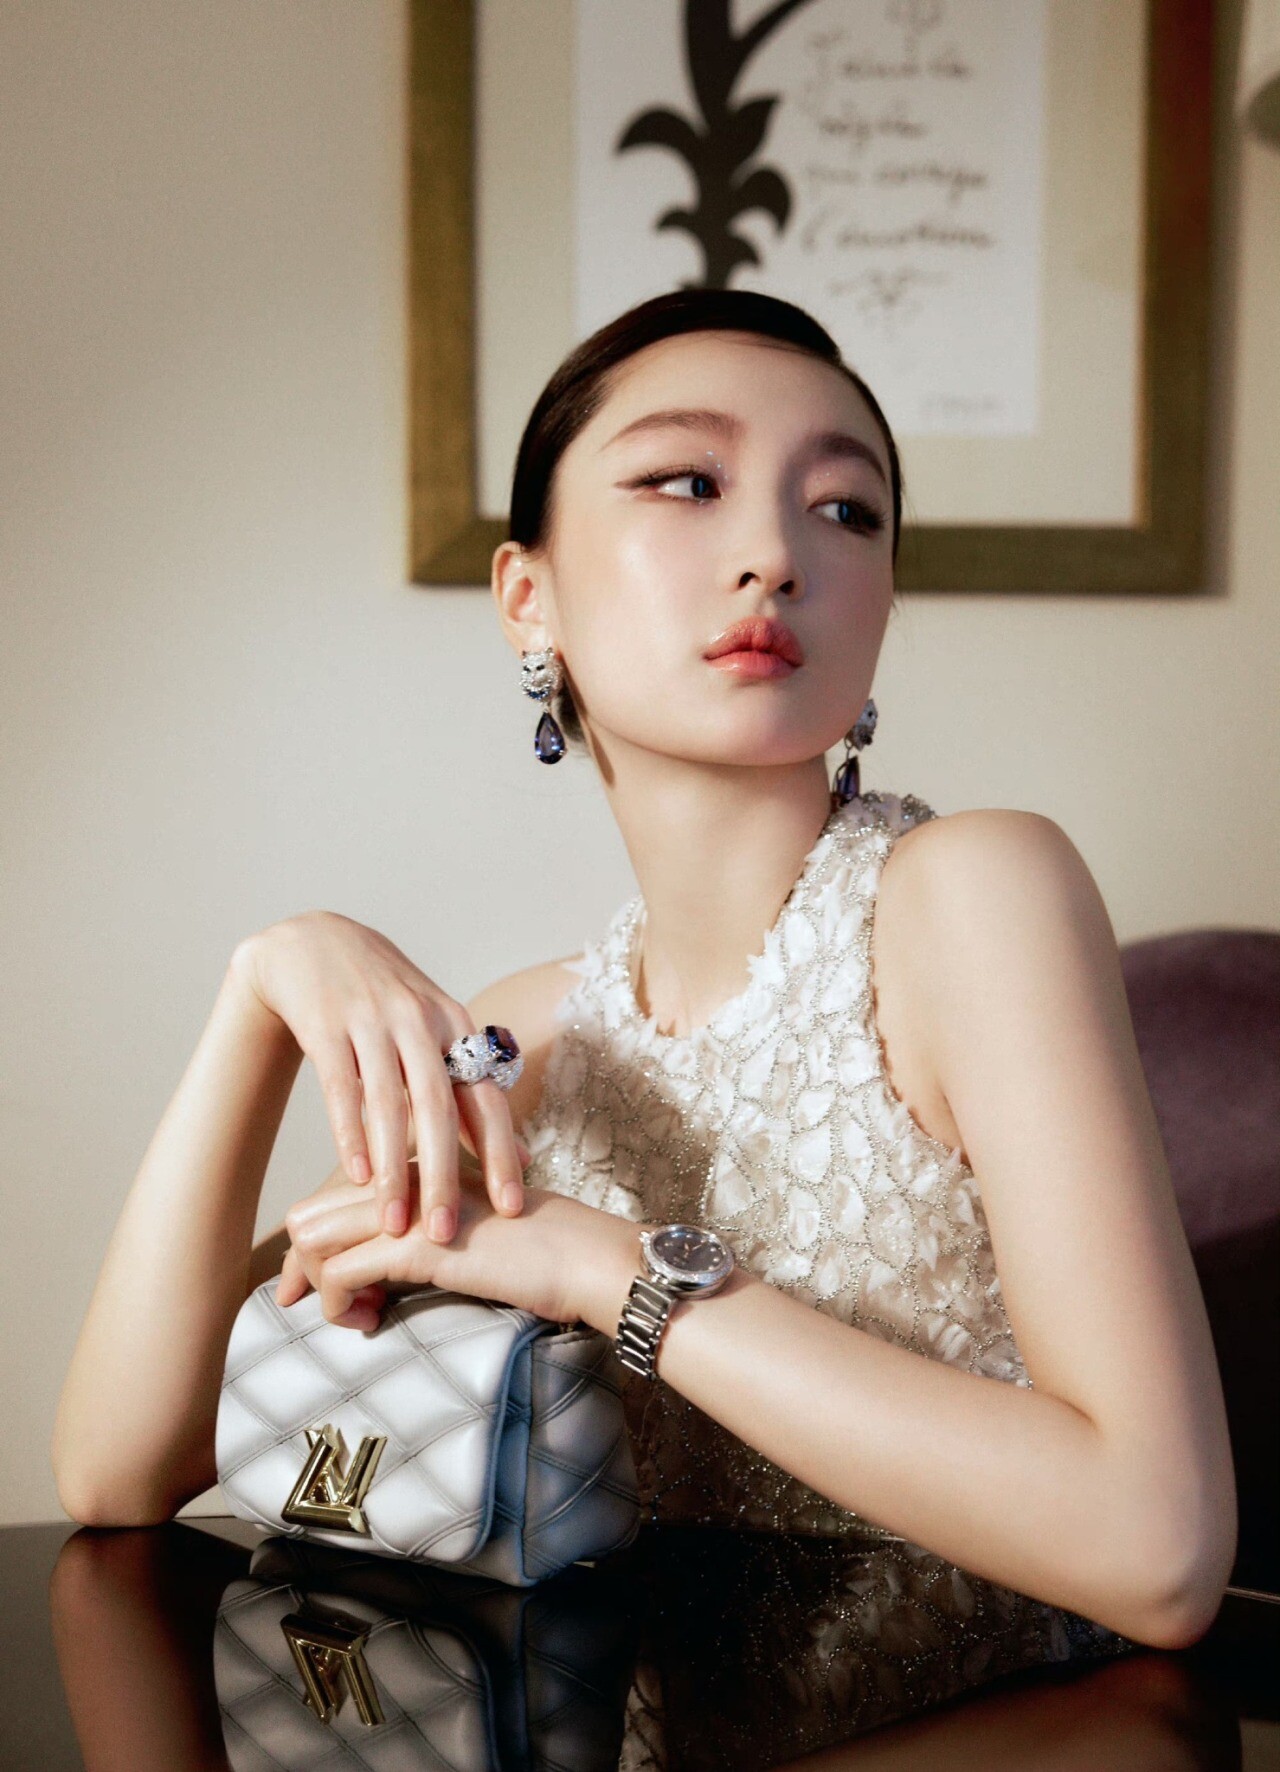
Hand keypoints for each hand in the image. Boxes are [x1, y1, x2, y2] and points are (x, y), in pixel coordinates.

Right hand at [229, 911, 529, 1242]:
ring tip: (394, 1225)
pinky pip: (341, 1087)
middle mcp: (419, 1021)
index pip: (486, 1097)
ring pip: (389, 1105)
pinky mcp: (325, 1023)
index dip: (501, 1153)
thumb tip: (527, 1155)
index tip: (512, 1207)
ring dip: (392, 1170)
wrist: (312, 942)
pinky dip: (350, 1133)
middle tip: (446, 1234)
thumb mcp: (436, 1032)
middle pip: (439, 1107)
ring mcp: (371, 1020)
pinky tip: (357, 1176)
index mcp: (454, 1026)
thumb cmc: (383, 1000)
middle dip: (444, 1175)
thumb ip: (475, 1092)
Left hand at [275, 1159, 627, 1330]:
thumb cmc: (539, 1252)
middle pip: (308, 1214)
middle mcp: (403, 1173)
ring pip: (311, 1239)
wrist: (583, 1257)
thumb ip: (426, 1231)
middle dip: (302, 1267)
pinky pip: (340, 1273)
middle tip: (324, 1306)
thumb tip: (382, 1268)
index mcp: (416, 1163)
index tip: (316, 1287)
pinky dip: (340, 1306)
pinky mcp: (414, 1242)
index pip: (333, 1196)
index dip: (314, 1245)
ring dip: (322, 1287)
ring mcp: (407, 1205)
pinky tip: (372, 1321)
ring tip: (361, 1315)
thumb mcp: (469, 1231)